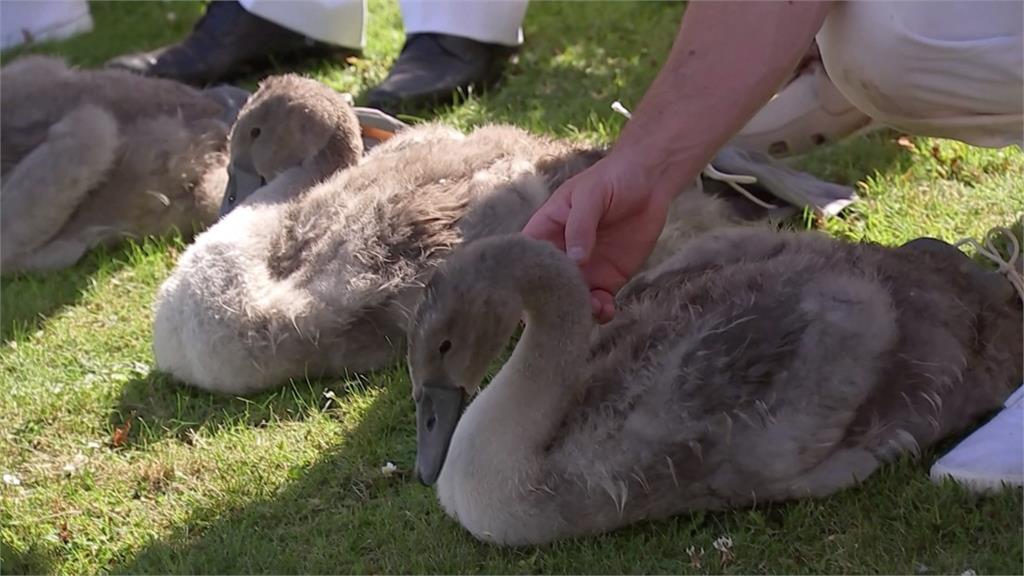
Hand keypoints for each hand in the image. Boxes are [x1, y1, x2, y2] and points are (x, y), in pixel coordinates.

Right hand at [522, 155, 672, 322]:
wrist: (649, 182)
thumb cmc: (612, 179)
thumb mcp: (591, 194)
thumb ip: (580, 225)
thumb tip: (575, 259)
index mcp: (546, 230)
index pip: (527, 257)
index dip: (524, 275)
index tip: (532, 291)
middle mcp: (561, 254)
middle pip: (547, 286)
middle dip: (554, 300)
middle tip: (567, 305)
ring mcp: (584, 270)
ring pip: (573, 299)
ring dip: (579, 310)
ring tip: (592, 308)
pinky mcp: (608, 279)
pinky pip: (599, 302)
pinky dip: (601, 312)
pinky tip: (606, 309)